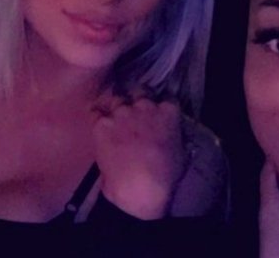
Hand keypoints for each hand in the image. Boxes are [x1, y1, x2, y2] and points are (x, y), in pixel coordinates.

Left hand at [93, 94, 186, 219]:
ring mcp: (122, 112)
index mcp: (168, 111)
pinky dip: (97, 116)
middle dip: (137, 99)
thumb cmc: (166, 175)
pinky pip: (96, 112)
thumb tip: (172, 134)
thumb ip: (176, 135)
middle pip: (139, 91)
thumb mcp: (182, 152)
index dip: (160, 103)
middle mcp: (145, 105)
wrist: (139, 187)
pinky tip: (98, 122)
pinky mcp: (102, 124)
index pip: (166, 96)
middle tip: (135, 112)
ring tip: (115, 118)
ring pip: (117, 99)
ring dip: (117, 107)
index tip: (157, 110)